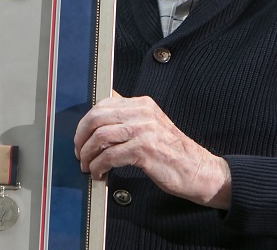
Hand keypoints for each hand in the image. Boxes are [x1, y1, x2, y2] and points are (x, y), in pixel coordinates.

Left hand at [73, 91, 232, 208]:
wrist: (197, 169)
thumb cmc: (171, 152)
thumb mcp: (151, 125)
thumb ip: (128, 119)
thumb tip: (98, 118)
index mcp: (142, 104)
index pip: (103, 104)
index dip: (85, 122)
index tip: (81, 137)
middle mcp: (142, 113)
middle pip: (97, 118)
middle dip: (81, 138)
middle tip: (80, 153)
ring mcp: (144, 130)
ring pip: (100, 137)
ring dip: (88, 155)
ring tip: (88, 166)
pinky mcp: (144, 150)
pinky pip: (110, 156)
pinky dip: (99, 166)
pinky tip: (99, 173)